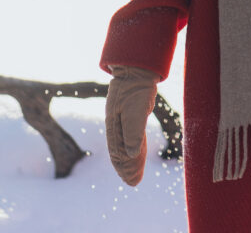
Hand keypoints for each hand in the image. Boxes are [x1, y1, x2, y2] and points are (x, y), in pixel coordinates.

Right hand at [105, 65, 159, 184]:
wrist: (136, 68)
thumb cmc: (137, 88)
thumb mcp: (136, 110)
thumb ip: (133, 132)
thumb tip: (131, 155)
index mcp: (114, 125)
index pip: (118, 152)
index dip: (125, 168)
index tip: (132, 181)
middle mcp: (115, 123)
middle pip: (119, 151)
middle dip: (126, 168)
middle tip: (134, 182)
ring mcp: (121, 118)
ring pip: (123, 144)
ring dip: (129, 160)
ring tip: (134, 174)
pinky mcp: (129, 113)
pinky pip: (128, 135)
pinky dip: (132, 147)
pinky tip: (135, 154)